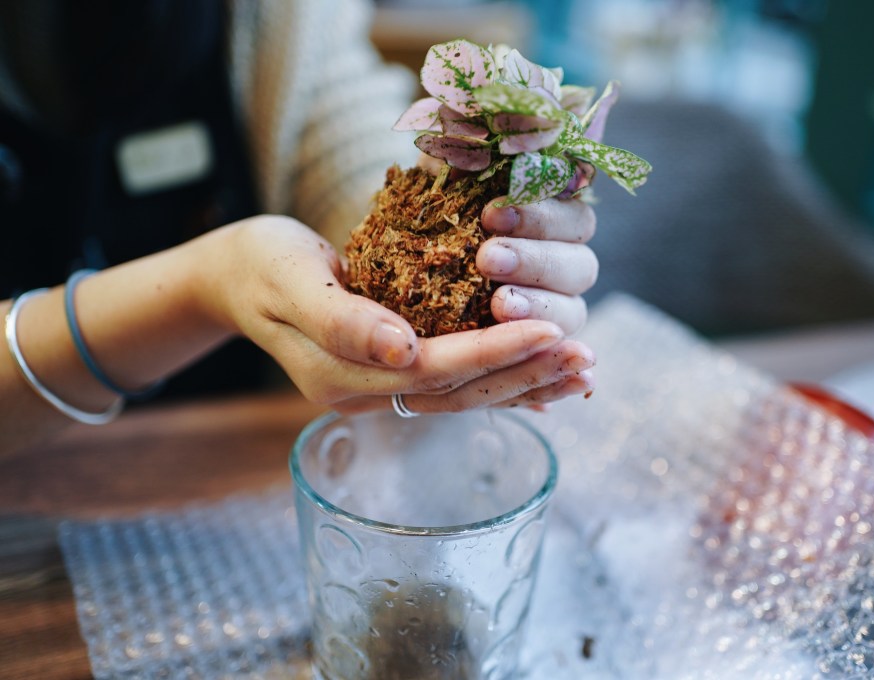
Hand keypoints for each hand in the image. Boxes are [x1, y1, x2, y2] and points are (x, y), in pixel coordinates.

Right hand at [197, 216, 594, 414]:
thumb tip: (401, 350)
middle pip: (462, 391)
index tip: (549, 331)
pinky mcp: (394, 372)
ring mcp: (382, 389)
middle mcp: (368, 393)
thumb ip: (342, 319)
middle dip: (527, 373)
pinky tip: (544, 376)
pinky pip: (458, 384)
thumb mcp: (291, 279)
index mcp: (342, 376)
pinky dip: (504, 379)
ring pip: (467, 394)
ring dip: (527, 382)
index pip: (435, 370)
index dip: (494, 351)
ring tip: (582, 370)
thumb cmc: (261, 266)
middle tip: (587, 357)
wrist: (237, 278)